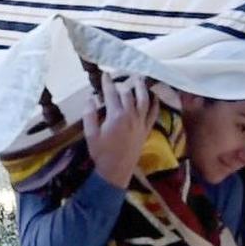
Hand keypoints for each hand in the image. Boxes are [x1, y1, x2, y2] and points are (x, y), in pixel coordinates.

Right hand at [84, 73, 159, 188]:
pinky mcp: (146, 130)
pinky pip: (153, 114)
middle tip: (116, 81)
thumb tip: (90, 98)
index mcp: (116, 115)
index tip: (104, 75)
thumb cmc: (101, 153)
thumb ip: (89, 115)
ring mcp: (140, 122)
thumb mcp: (90, 134)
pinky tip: (154, 96)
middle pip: (127, 94)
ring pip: (144, 99)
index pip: (111, 93)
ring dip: (141, 87)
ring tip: (139, 78)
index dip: (107, 83)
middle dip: (121, 84)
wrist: (116, 170)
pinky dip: (155, 103)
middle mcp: (131, 116)